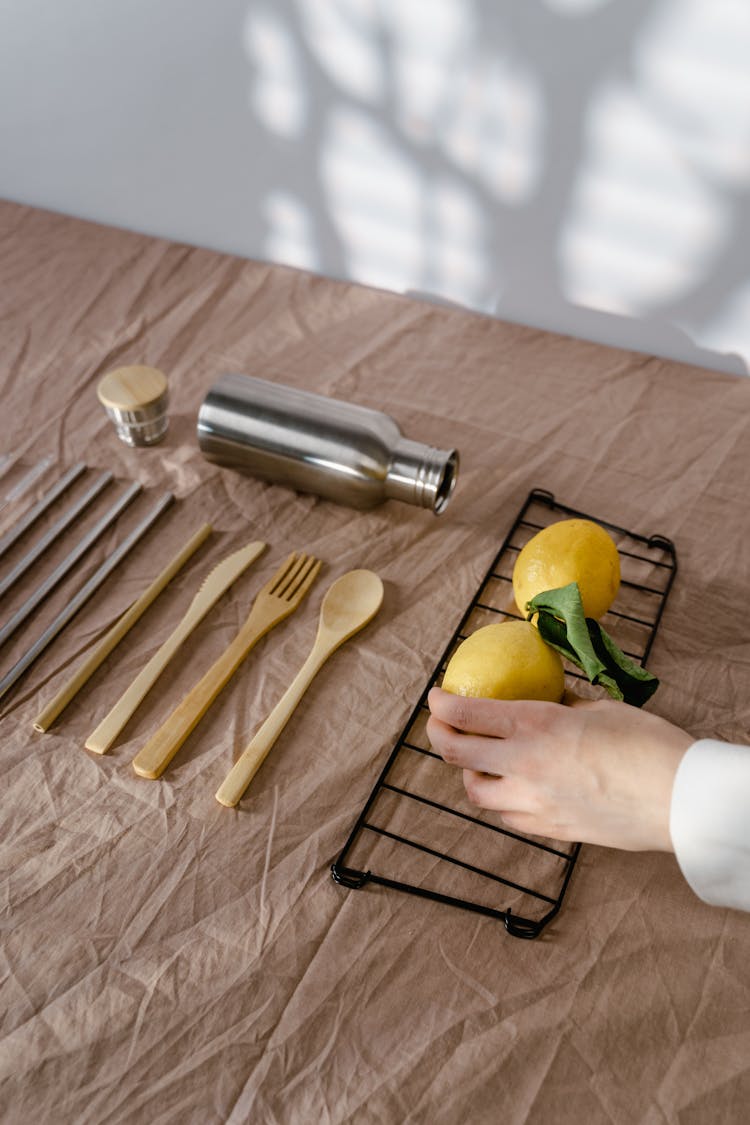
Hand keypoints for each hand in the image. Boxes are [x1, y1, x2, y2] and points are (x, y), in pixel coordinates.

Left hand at [426, 688, 693, 851]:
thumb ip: (561, 707)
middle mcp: (525, 764)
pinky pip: (507, 816)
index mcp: (536, 725)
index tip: (436, 697)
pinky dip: (501, 800)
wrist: (678, 798)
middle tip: (440, 726)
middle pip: (456, 755)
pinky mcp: (549, 829)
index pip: (466, 715)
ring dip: (471, 773)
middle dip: (439, 736)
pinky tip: (514, 789)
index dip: (441, 704)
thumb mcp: (598, 708)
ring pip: (477, 792)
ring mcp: (534, 803)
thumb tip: (546, 703)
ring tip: (482, 761)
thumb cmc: (647, 744)